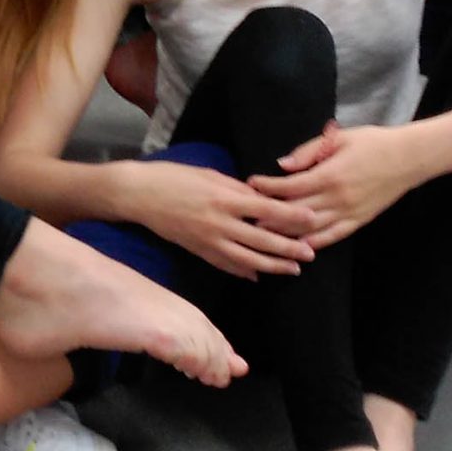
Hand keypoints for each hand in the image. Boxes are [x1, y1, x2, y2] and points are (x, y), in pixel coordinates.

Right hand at [130, 161, 319, 277]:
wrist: (138, 195)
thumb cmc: (173, 177)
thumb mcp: (209, 175)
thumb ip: (237, 189)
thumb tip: (262, 199)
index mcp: (224, 199)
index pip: (267, 209)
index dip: (292, 216)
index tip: (313, 219)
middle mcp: (219, 223)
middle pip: (262, 239)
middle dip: (289, 247)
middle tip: (311, 253)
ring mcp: (208, 240)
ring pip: (248, 258)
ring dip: (273, 265)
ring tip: (293, 268)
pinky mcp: (198, 251)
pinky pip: (226, 265)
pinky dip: (243, 271)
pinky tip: (257, 275)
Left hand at [249, 121, 423, 247]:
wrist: (409, 158)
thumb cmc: (372, 143)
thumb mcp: (338, 139)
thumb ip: (308, 152)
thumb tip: (282, 165)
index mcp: (329, 175)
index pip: (290, 187)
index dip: (267, 187)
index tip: (251, 184)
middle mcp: (337, 198)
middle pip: (295, 211)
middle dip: (269, 213)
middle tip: (247, 214)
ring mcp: (348, 213)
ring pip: (310, 228)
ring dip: (285, 232)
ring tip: (263, 233)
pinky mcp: (359, 221)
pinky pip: (332, 237)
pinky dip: (314, 244)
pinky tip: (297, 247)